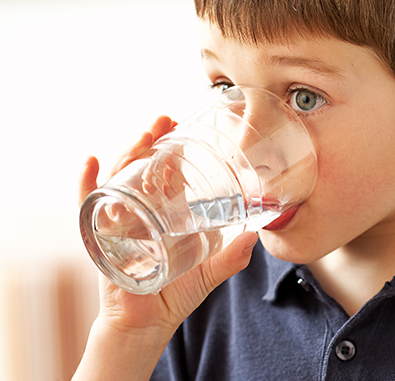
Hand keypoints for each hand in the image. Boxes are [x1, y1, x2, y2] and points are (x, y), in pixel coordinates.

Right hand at [74, 116, 257, 380]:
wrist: (146, 325)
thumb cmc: (175, 296)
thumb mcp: (209, 272)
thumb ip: (232, 257)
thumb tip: (255, 236)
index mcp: (164, 214)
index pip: (167, 174)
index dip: (174, 150)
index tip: (183, 130)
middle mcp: (140, 211)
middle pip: (142, 167)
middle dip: (152, 141)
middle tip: (165, 120)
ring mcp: (118, 221)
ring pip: (119, 178)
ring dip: (129, 153)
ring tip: (144, 135)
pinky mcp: (100, 237)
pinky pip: (88, 205)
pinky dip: (87, 183)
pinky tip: (92, 162)